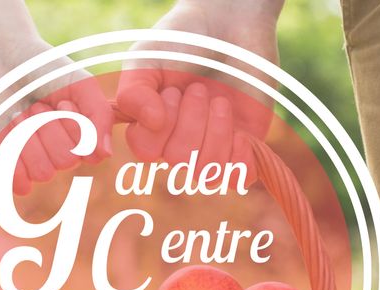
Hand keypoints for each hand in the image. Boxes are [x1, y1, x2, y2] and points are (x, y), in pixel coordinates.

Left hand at [0, 37, 113, 194]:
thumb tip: (106, 154)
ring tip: (20, 113)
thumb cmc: (44, 69)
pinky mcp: (8, 164)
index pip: (91, 154)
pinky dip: (13, 161)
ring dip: (29, 136)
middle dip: (49, 127)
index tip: (63, 102)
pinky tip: (9, 131)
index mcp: (84, 136)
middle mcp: (62, 152)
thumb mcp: (81, 84)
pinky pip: (18, 183)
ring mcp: (35, 160)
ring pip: (43, 172)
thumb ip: (100, 115)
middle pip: (66, 162)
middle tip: (37, 104)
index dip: (76, 128)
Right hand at [116, 0, 282, 181]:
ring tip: (219, 101)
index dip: (158, 128)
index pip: (146, 151)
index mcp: (152, 124)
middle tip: (197, 88)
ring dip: (214, 132)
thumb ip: (134, 92)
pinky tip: (241, 133)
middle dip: (189, 122)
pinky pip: (239, 177)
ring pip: (207, 169)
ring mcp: (213, 144)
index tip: (169, 92)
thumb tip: (152, 123)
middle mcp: (180, 139)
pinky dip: (240, 159)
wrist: (229, 23)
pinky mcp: (245, 143)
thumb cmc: (182, 40)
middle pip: (178, 159)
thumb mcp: (146, 58)